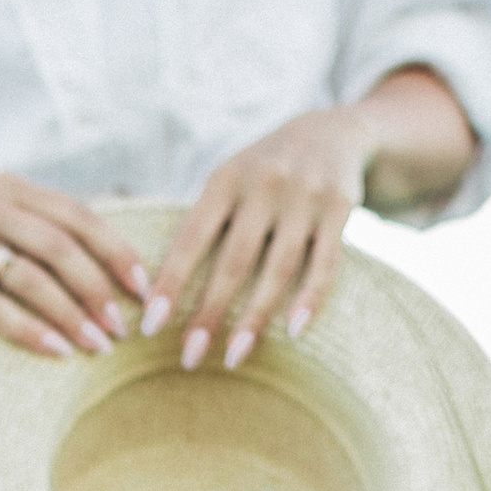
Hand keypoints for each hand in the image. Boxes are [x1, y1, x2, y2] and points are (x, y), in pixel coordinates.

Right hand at [0, 175, 149, 360]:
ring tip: (99, 346)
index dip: (114, 250)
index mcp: (11, 188)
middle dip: (98, 289)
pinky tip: (57, 354)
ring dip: (71, 316)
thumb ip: (40, 230)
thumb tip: (112, 264)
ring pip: (32, 279)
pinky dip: (30, 332)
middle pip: (59, 247)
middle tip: (123, 327)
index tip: (143, 286)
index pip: (76, 215)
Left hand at [140, 105, 373, 373]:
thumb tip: (155, 289)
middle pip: (234, 261)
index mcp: (225, 179)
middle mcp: (264, 184)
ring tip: (234, 357)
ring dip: (255, 318)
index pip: (191, 238)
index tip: (151, 327)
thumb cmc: (262, 174)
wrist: (333, 131)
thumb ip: (203, 223)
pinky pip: (325, 263)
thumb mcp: (229, 181)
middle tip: (190, 359)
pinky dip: (310, 299)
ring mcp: (305, 197)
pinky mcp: (339, 209)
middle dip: (209, 313)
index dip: (170, 283)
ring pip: (279, 268)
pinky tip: (293, 333)